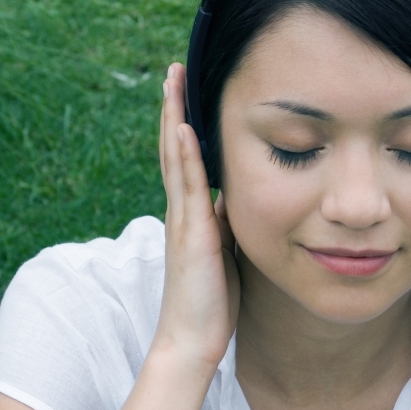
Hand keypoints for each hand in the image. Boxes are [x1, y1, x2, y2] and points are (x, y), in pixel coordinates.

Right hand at [154, 62, 239, 368]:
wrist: (193, 340)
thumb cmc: (211, 301)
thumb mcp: (225, 251)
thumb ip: (227, 222)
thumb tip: (237, 197)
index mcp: (192, 213)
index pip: (186, 158)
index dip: (186, 124)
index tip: (188, 91)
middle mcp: (181, 209)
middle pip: (175, 147)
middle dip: (176, 107)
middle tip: (175, 69)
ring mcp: (183, 219)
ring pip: (176, 157)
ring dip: (175, 117)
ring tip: (173, 81)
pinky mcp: (191, 233)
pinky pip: (186, 187)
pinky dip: (183, 154)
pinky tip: (183, 127)